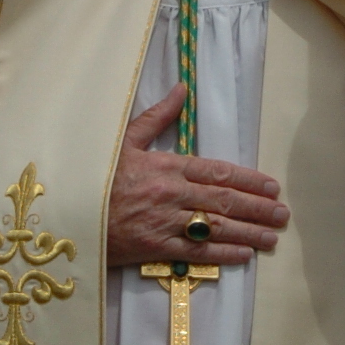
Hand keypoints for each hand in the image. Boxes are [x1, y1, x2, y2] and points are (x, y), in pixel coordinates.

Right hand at [106, 87, 287, 268]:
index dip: (249, 180)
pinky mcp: (154, 249)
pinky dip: (222, 254)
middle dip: (257, 208)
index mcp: (167, 165)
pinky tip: (244, 255)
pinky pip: (196, 252)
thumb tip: (181, 88)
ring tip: (272, 237)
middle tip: (282, 214)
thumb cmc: (92, 172)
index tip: (271, 187)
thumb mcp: (123, 139)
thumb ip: (156, 116)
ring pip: (216, 228)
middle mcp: (172, 194)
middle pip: (225, 201)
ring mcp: (165, 222)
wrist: (63, 210)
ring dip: (249, 233)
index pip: (218, 172)